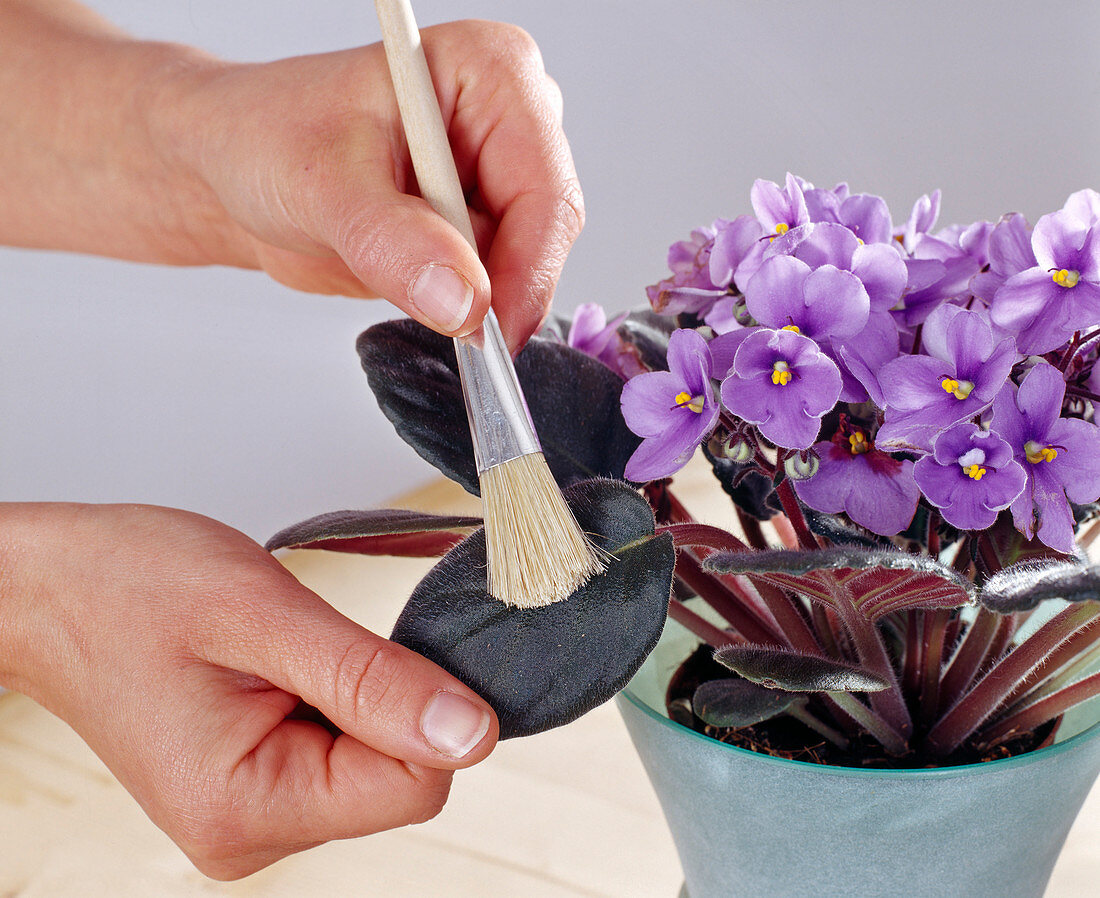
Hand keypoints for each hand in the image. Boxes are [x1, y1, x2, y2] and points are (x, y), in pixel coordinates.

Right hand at [0, 502, 497, 878]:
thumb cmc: (129, 587)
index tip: (371, 651)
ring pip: (372, 764)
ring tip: (277, 654)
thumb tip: (473, 734)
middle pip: (397, 779)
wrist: (52, 590)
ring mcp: (251, 818)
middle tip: (306, 644)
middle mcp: (250, 835)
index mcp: (247, 807)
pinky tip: (276, 670)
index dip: (422, 710)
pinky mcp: (253, 792)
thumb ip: (372, 681)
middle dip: (378, 700)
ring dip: (350, 696)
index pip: (414, 787)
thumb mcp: (263, 615)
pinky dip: (329, 702)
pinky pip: (337, 753)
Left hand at [151, 21, 581, 350]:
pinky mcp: (479, 222)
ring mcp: (495, 174)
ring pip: (525, 265)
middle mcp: (507, 119)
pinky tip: (411, 288)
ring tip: (398, 279)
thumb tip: (466, 302)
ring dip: (476, 298)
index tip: (492, 327)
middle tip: (454, 332)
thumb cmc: (267, 137)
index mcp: (488, 72)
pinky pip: (497, 284)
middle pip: (546, 230)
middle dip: (502, 288)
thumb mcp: (324, 186)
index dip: (529, 266)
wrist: (235, 171)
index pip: (544, 186)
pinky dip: (464, 306)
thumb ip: (396, 242)